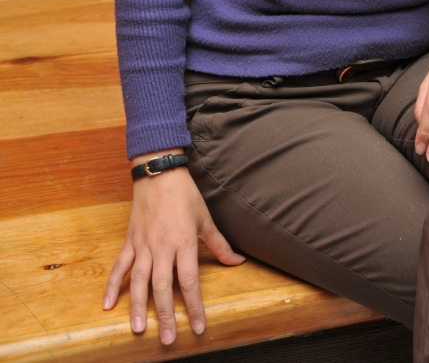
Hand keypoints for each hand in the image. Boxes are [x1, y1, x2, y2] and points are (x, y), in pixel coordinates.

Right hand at [102, 160, 244, 344]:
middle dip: (166, 315)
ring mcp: (143, 245)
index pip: (189, 281)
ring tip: (139, 329)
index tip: (198, 327)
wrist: (158, 172)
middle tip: (168, 339)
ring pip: (138, 281)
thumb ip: (219, 244)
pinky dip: (112, 286)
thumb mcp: (205, 218)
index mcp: (183, 242)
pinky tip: (107, 305)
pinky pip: (119, 266)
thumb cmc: (184, 194)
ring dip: (138, 307)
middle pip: (163, 287)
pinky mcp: (130, 241)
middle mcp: (161, 246)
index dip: (194, 306)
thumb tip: (237, 261)